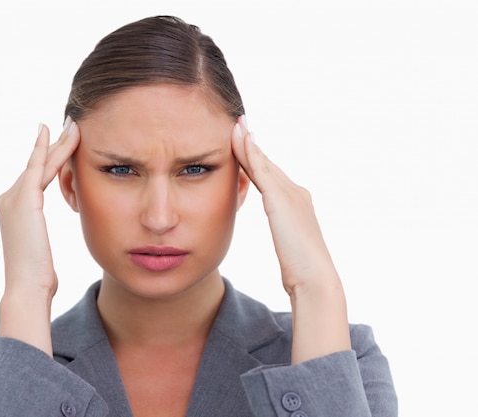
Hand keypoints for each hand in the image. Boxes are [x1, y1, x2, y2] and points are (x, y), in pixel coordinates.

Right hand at [0, 119, 79, 354]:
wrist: (27, 288)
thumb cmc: (37, 279)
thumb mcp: (39, 256)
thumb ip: (39, 245)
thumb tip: (44, 256)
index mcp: (14, 211)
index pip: (36, 178)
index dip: (49, 160)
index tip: (61, 144)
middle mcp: (8, 199)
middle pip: (38, 166)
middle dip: (54, 145)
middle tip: (68, 124)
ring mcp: (14, 197)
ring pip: (42, 163)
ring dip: (59, 143)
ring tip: (73, 125)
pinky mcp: (25, 199)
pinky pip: (42, 166)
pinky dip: (51, 148)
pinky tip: (61, 133)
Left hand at [231, 116, 349, 362]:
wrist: (316, 281)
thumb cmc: (302, 273)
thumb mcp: (290, 249)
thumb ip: (285, 236)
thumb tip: (284, 238)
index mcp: (296, 205)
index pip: (271, 177)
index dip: (258, 159)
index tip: (245, 143)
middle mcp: (296, 193)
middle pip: (268, 164)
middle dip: (253, 144)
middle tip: (239, 123)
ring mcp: (290, 194)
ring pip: (264, 162)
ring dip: (248, 142)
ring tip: (237, 124)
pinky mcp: (281, 199)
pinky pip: (261, 170)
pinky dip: (250, 153)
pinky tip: (240, 139)